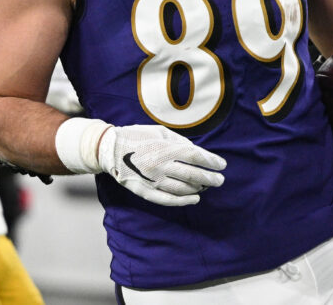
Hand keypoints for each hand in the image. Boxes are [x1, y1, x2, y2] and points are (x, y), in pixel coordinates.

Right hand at [97, 124, 226, 206]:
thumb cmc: (137, 136)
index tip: (222, 165)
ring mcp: (152, 180)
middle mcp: (160, 165)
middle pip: (192, 174)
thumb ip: (179, 141)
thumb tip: (197, 152)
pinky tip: (194, 199)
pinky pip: (168, 200)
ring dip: (198, 188)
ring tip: (207, 186)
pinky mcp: (145, 191)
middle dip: (210, 178)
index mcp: (164, 148)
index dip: (211, 161)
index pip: (195, 156)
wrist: (110, 149)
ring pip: (182, 188)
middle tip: (220, 180)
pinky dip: (183, 201)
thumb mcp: (159, 131)